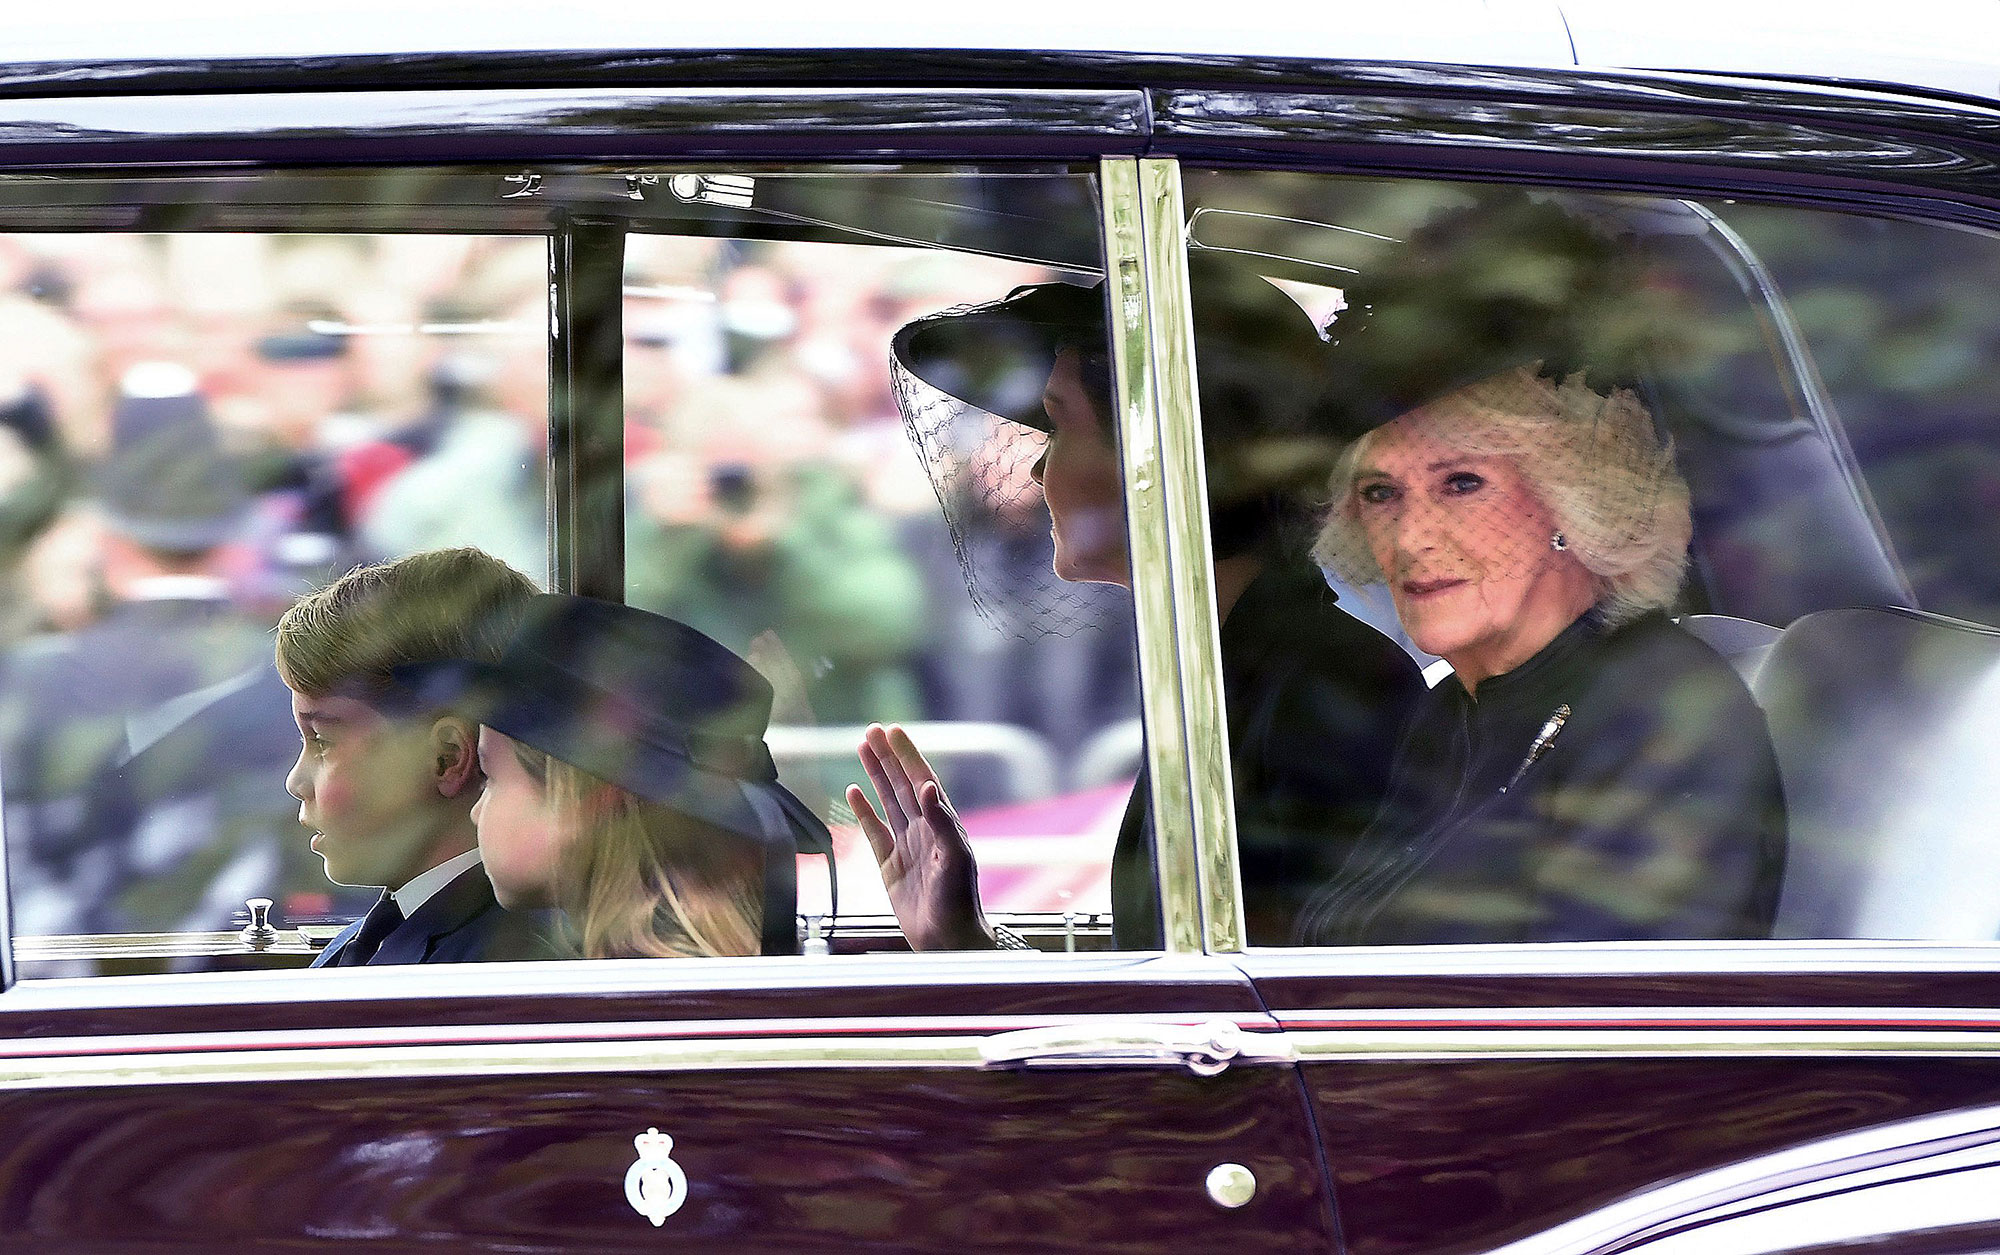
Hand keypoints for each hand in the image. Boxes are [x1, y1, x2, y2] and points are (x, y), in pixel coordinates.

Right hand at [847, 723, 994, 950]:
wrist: (948, 940)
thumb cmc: (959, 901)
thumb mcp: (955, 858)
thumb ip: (942, 822)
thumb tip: (928, 786)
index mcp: (943, 824)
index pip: (922, 780)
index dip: (908, 755)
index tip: (894, 731)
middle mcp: (924, 830)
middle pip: (901, 784)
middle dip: (888, 757)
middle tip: (871, 731)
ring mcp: (906, 845)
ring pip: (887, 801)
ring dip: (876, 775)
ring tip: (862, 749)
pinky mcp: (889, 865)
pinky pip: (874, 830)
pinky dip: (863, 811)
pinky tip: (854, 792)